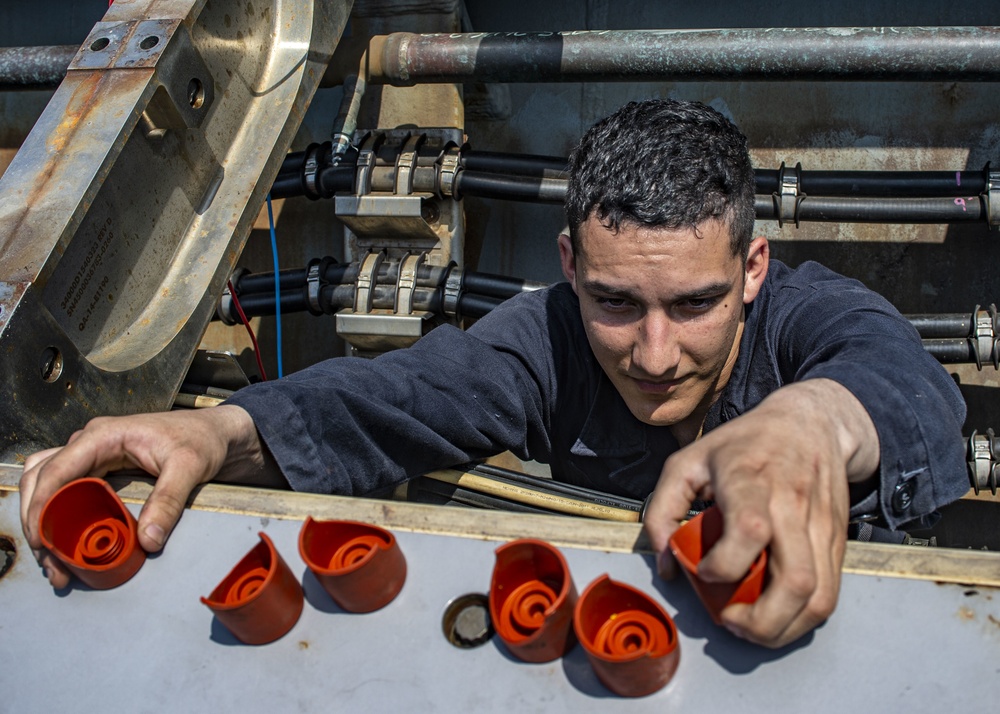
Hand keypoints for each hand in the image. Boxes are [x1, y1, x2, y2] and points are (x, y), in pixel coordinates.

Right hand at [19, 405, 268, 588]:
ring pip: (47, 484)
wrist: (216, 434)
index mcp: (104, 435)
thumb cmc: (202, 440)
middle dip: (36, 520)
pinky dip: (57, 516)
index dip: (40, 506)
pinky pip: (66, 490)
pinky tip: (67, 543)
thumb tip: (147, 542)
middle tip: (49, 560)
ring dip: (40, 518)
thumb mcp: (190, 467)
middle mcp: (90, 443)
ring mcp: (92, 456)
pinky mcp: (100, 470)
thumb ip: (168, 502)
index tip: (42, 541)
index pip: (56, 470)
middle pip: (41, 479)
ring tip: (53, 559)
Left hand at [644, 379, 878, 647]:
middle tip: (730, 620)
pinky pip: (829, 593)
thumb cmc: (742, 444)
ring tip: (752, 627)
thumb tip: (666, 564)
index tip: (704, 573)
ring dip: (783, 627)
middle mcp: (791, 505)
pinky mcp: (836, 541)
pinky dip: (803, 617)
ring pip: (818, 595)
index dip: (725, 564)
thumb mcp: (688, 460)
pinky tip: (776, 616)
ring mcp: (820, 526)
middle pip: (794, 579)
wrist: (809, 423)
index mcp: (751, 479)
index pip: (749, 530)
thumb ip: (662, 508)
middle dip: (760, 620)